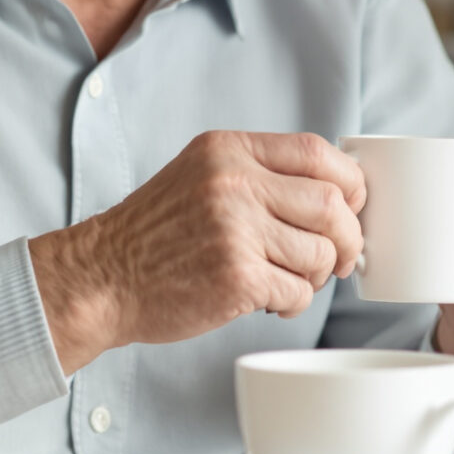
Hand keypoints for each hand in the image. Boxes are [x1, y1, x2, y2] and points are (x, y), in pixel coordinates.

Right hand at [28, 131, 365, 373]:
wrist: (102, 278)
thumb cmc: (157, 234)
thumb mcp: (201, 175)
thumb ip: (259, 173)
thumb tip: (338, 194)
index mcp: (229, 150)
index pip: (317, 152)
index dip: (348, 182)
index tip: (351, 206)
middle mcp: (234, 183)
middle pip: (331, 204)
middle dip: (345, 238)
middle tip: (334, 258)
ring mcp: (236, 230)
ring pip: (320, 253)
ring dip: (314, 276)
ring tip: (285, 280)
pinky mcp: (237, 277)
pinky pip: (298, 292)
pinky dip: (292, 303)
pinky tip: (267, 300)